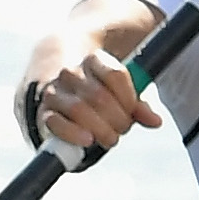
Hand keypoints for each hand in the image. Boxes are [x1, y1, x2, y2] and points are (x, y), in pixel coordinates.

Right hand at [35, 45, 163, 150]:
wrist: (51, 74)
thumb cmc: (96, 87)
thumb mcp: (120, 90)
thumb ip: (138, 104)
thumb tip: (155, 121)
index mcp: (93, 59)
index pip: (116, 75)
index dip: (129, 97)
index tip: (132, 109)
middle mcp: (71, 72)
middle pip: (100, 97)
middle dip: (117, 119)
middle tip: (122, 128)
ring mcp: (54, 91)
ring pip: (79, 109)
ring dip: (100, 129)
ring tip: (110, 137)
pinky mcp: (43, 112)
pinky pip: (55, 122)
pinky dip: (72, 133)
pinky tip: (88, 140)